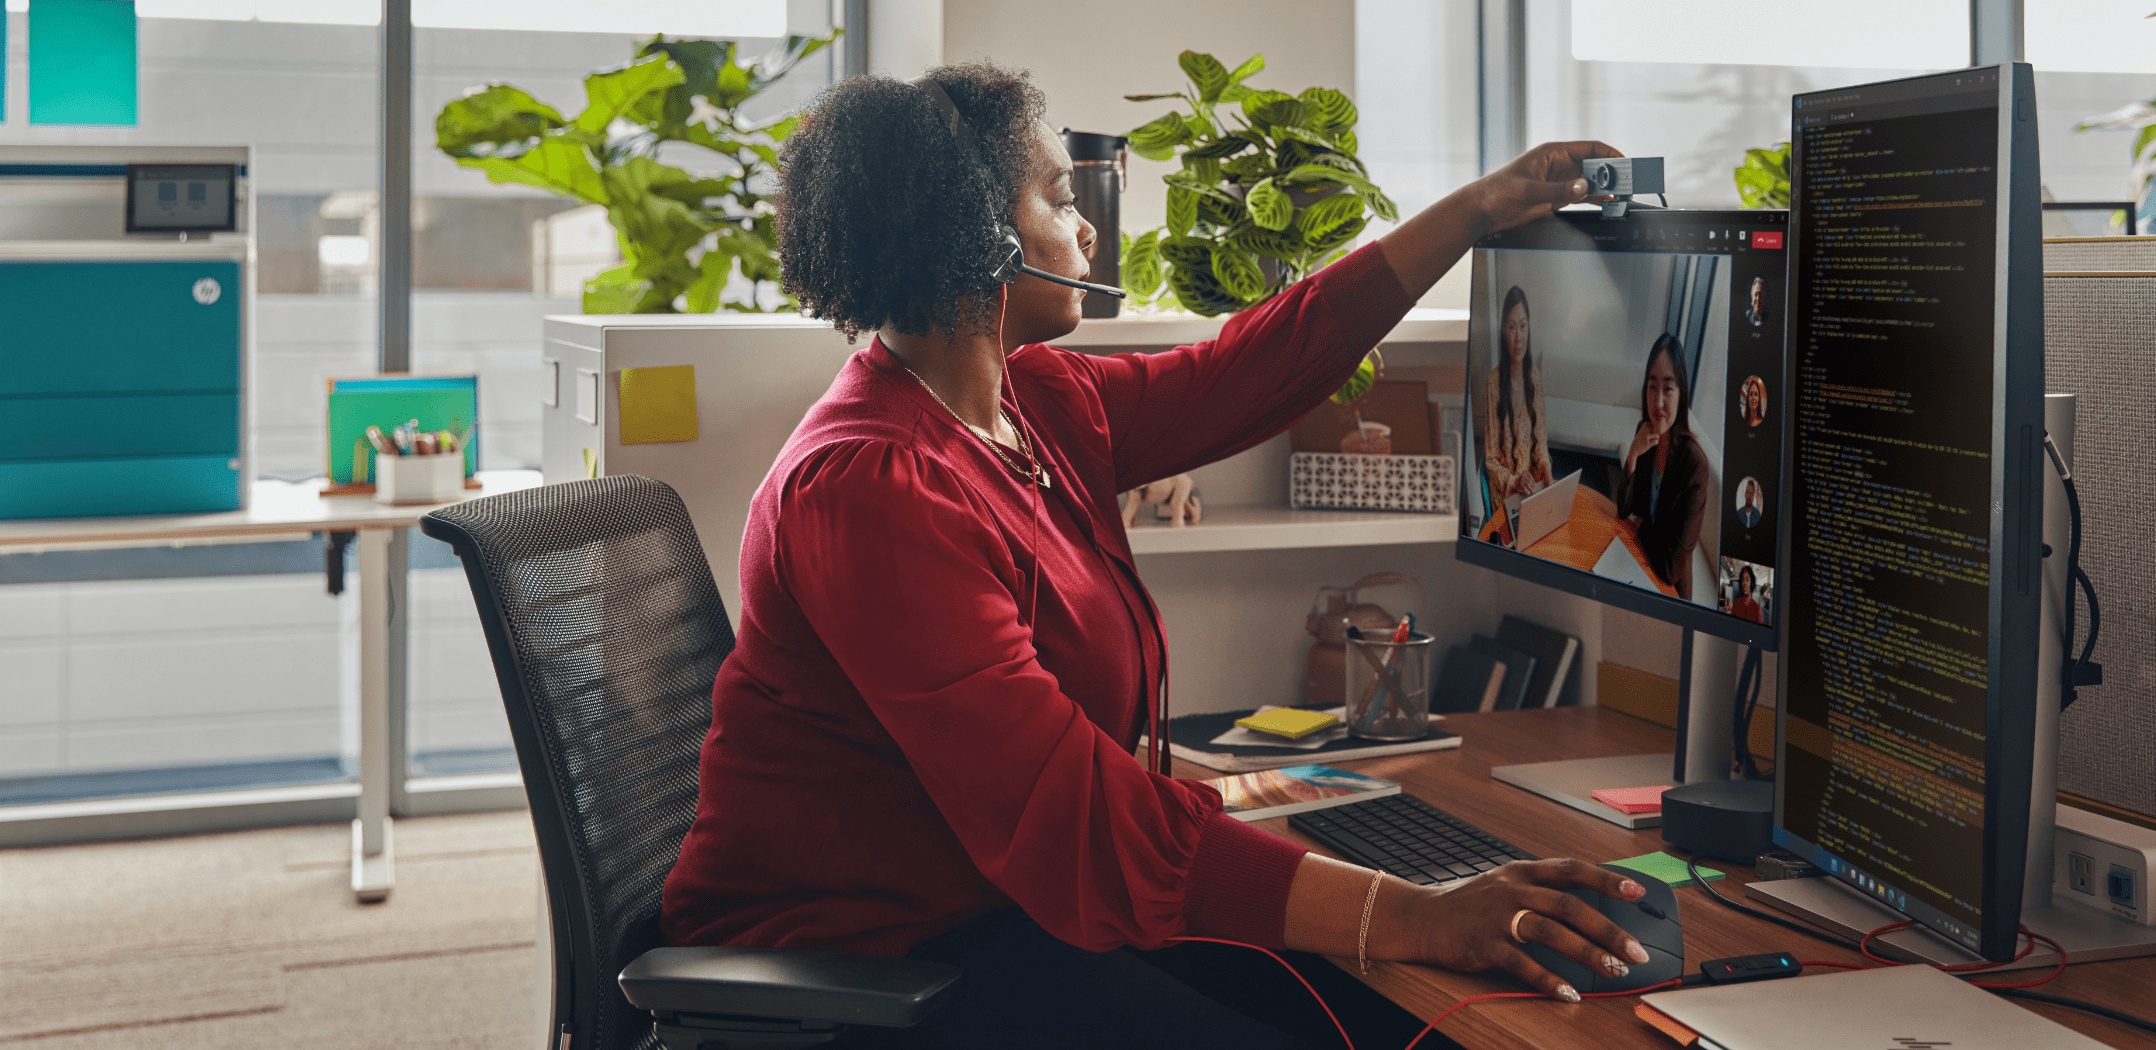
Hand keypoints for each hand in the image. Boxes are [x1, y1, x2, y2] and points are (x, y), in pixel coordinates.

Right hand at [1401, 859, 1650, 1000]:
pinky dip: (1548, 979)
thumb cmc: (1471, 905)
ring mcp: (1497, 916)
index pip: (1571, 869)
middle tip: (1636, 951)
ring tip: (1613, 970)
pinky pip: (1522, 963)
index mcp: (1522, 872)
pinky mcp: (1483, 944)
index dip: (1606, 879)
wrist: (1421, 917)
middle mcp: (1512, 889)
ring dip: (1587, 952)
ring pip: (1550, 931)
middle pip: (1568, 905)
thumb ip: (1541, 891)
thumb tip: (1590, 908)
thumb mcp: (1505, 885)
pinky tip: (1568, 993)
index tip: (1637, 891)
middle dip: (1607, 929)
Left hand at [1468, 141, 1624, 235]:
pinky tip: (1607, 203)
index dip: (1610, 154)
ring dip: (1606, 187)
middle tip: (1628, 183)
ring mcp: (1558, 182)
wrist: (1481, 211)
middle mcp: (1558, 165)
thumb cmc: (1496, 192)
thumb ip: (1557, 190)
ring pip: (1590, 181)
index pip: (1589, 148)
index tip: (1625, 163)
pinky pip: (1582, 195)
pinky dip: (1596, 198)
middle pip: (1594, 165)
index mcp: (1552, 153)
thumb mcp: (1528, 190)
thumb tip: (1583, 187)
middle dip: (1612, 173)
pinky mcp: (1556, 197)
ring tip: (1623, 194)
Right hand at [1626, 420, 1659, 467]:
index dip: (1655, 429)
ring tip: (1651, 440)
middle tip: (1651, 437)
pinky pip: (1656, 441)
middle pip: (1658, 430)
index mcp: (1644, 425)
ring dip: (1656, 438)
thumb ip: (1651, 428)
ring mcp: (1646, 437)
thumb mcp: (1644, 430)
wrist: (1634, 448)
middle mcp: (1645, 430)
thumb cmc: (1641, 439)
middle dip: (1656, 434)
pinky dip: (1655, 443)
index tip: (1650, 432)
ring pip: (1657, 435)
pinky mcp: (1648, 443)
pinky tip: (1651, 444)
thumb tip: (1662, 427)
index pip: (1655, 425)